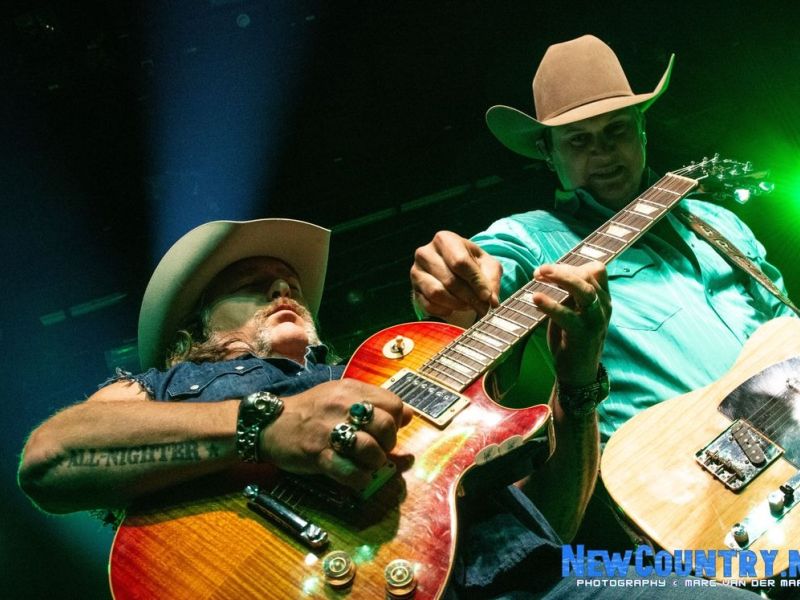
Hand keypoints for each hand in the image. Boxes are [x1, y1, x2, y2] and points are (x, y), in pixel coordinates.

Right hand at [259, 380, 412, 489]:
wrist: (270, 424)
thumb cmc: (311, 411)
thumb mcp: (342, 396)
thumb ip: (375, 402)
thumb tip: (409, 414)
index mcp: (351, 390)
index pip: (394, 403)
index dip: (395, 420)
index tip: (383, 430)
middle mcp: (342, 406)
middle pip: (386, 426)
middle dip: (388, 444)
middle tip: (377, 449)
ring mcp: (329, 431)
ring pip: (371, 450)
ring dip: (374, 463)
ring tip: (366, 464)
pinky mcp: (317, 455)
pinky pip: (350, 472)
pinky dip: (359, 479)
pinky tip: (356, 478)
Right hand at [410, 230, 501, 318]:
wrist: (453, 271)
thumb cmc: (472, 265)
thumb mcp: (488, 266)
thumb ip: (491, 281)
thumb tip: (491, 300)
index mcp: (445, 239)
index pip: (460, 262)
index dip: (476, 282)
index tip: (487, 297)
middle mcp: (426, 252)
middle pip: (450, 280)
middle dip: (469, 297)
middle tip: (482, 307)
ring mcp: (416, 271)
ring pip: (437, 293)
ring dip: (457, 304)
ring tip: (469, 306)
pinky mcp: (414, 289)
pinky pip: (429, 304)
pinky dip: (445, 310)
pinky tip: (454, 308)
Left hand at [531, 261, 610, 386]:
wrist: (578, 374)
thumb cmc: (571, 339)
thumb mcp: (572, 312)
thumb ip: (567, 295)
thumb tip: (546, 273)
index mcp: (602, 299)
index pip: (595, 270)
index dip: (572, 266)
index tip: (548, 270)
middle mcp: (603, 307)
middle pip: (589, 276)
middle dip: (563, 269)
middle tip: (540, 269)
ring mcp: (596, 321)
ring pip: (584, 291)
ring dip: (561, 279)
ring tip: (538, 275)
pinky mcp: (583, 335)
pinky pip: (568, 315)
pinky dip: (551, 305)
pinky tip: (536, 299)